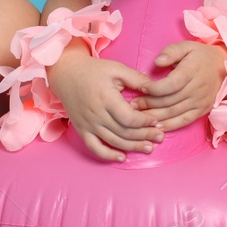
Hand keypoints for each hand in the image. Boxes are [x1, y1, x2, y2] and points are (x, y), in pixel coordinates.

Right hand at [49, 47, 165, 162]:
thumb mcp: (116, 69)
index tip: (157, 121)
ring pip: (113, 141)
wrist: (66, 73)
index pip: (129, 118)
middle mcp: (96, 114)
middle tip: (160, 136)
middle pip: (124, 132)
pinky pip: (94, 147)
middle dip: (145, 136)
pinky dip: (108, 155)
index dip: (145, 122)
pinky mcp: (81, 129)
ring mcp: (88, 124)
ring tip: (149, 148)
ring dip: (132, 147)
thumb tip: (156, 88)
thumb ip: (137, 79)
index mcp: (106, 98)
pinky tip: (122, 157)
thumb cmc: (93, 70)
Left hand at [131, 41, 226, 130]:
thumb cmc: (200, 55)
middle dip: (149, 104)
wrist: (223, 67)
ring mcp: (200, 102)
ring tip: (138, 117)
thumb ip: (170, 52)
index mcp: (192, 71)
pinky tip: (156, 127)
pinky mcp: (202, 111)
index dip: (154, 88)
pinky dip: (169, 126)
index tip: (142, 88)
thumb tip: (157, 61)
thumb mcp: (186, 46)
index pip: (171, 84)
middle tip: (132, 105)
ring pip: (174, 113)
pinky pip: (184, 121)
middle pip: (170, 100)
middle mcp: (197, 88)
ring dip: (155, 117)